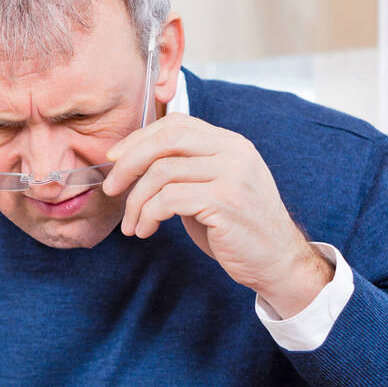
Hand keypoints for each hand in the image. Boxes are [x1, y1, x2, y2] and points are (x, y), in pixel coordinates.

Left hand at [101, 113, 331, 317]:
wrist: (276, 262)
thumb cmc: (236, 229)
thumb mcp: (212, 188)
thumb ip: (185, 170)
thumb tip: (132, 162)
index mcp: (229, 143)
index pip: (176, 124)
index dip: (138, 139)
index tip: (114, 160)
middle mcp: (233, 151)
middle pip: (165, 141)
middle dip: (128, 164)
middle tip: (111, 189)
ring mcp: (231, 174)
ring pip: (161, 173)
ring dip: (136, 201)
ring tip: (132, 225)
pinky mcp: (224, 200)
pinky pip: (168, 199)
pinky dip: (148, 215)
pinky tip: (146, 230)